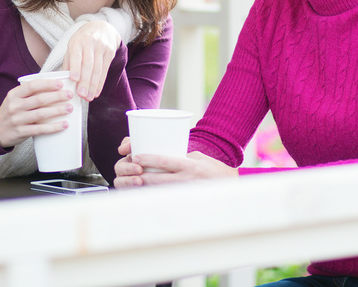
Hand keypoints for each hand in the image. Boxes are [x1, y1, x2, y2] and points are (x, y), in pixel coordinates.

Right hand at [0, 78, 74, 147]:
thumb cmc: (11, 112)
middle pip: (39, 99)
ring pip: (40, 114)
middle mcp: (15, 106)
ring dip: (57, 110)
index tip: (60, 84)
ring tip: (69, 108)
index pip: (32, 86)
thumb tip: (54, 87)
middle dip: (56, 96)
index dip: (47, 84)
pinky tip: (64, 124)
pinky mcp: (21, 132)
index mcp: (14, 95)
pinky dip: (53, 127)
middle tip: (69, 95)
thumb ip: (29, 93)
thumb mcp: (15, 99)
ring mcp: (17, 120)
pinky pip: (39, 129)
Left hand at [64, 20, 120, 100]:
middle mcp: (90, 43)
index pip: (77, 55)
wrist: (102, 28)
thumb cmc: (83, 40)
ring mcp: (102, 47)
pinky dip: (100, 83)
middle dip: (85, 81)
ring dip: (93, 85)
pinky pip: (105, 70)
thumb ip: (68, 62)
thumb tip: (64, 80)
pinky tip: (96, 92)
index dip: (76, 67)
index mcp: (77, 41)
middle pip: (88, 64)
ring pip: (98, 69)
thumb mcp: (72, 46)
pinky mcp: (110, 52)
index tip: (74, 80)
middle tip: (81, 95)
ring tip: (88, 97)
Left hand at [112, 137, 237, 187]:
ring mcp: (185, 192)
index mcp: (188, 165)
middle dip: (140, 176)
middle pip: (157, 179)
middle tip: (129, 172)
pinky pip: (166, 199)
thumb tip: (160, 158)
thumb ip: (180, 157)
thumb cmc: (211, 167)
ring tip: (133, 183)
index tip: (135, 157)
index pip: (164, 161)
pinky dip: (154, 197)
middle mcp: (186, 179)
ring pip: (159, 191)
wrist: (228, 184)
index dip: (148, 159)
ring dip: (144, 188)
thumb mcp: (197, 157)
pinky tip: (145, 195)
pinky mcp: (185, 200)